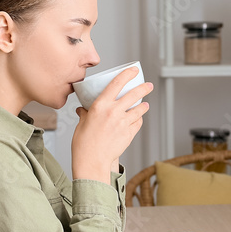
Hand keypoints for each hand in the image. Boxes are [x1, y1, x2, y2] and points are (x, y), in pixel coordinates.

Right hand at [72, 67, 152, 181]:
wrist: (92, 161)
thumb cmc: (83, 143)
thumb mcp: (82, 123)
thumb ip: (85, 113)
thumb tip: (82, 109)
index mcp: (100, 106)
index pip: (116, 83)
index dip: (127, 74)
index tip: (134, 70)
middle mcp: (113, 112)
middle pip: (134, 95)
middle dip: (144, 88)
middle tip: (148, 85)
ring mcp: (123, 123)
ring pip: (139, 109)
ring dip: (144, 106)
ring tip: (145, 104)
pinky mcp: (129, 134)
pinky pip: (138, 123)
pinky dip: (138, 120)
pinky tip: (138, 119)